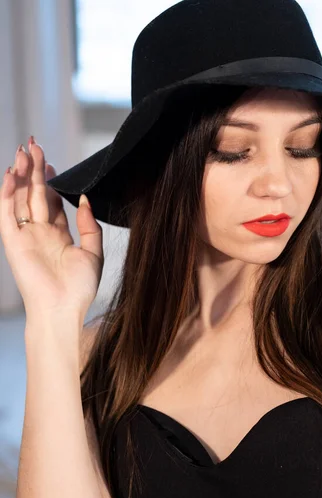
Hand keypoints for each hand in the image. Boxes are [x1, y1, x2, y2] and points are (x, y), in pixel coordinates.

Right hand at [0, 139, 103, 321]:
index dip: (52, 183)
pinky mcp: (12, 241)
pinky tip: (12, 174)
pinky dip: (8, 193)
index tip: (53, 164)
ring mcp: (25, 236)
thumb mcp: (93, 253)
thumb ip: (90, 226)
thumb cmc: (79, 288)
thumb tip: (86, 199)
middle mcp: (39, 233)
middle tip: (34, 145)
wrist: (62, 308)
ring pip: (21, 198)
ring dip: (21, 175)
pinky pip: (7, 213)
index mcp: (58, 236)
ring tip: (24, 151)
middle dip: (35, 170)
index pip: (52, 203)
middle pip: (35, 195)